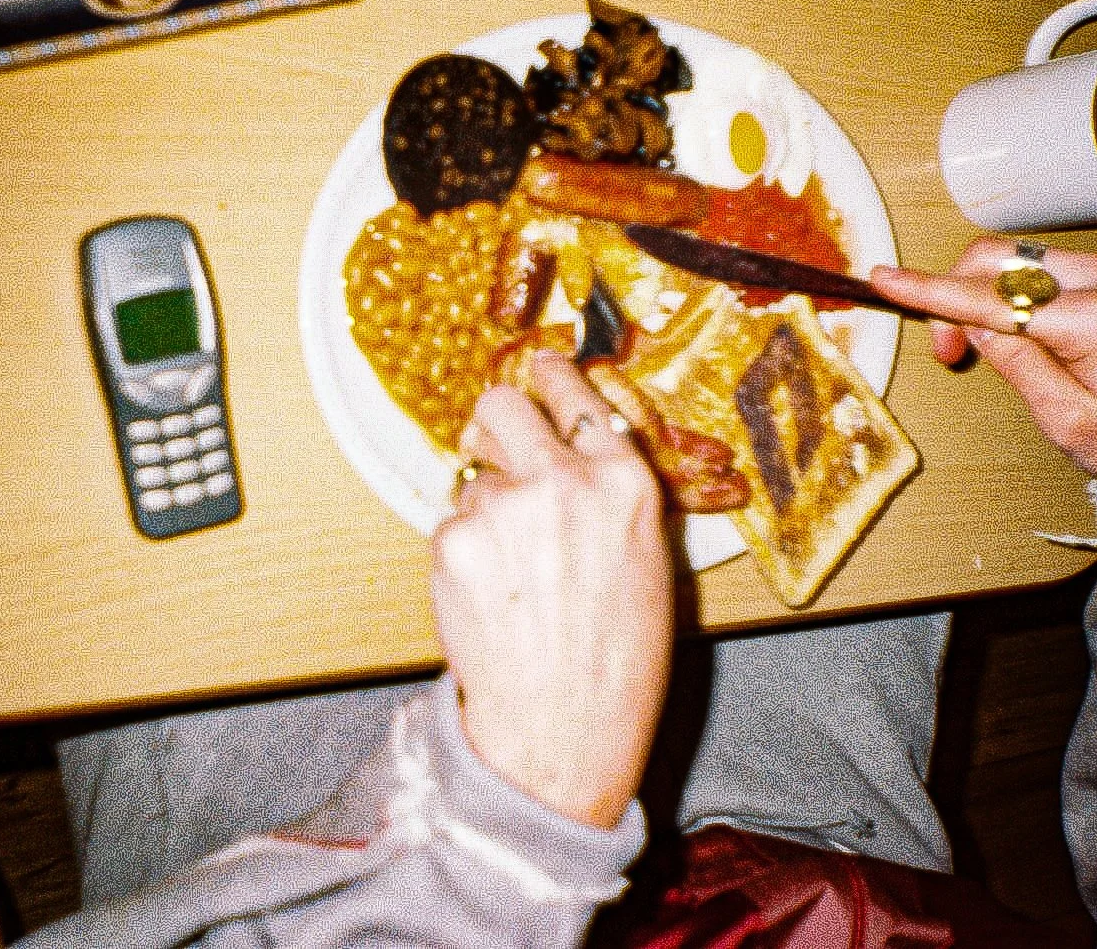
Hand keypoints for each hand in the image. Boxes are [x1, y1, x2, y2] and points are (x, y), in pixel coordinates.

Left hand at [430, 352, 673, 828]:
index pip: (575, 391)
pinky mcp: (453, 541)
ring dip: (484, 508)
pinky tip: (492, 596)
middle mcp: (562, 481)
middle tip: (496, 448)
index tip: (537, 367)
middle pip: (501, 403)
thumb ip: (609, 491)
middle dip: (494, 420)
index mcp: (623, 480)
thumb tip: (574, 440)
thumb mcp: (646, 559)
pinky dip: (464, 550)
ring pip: (472, 475)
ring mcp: (502, 508)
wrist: (562, 729)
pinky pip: (450, 522)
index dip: (550, 377)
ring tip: (515, 573)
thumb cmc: (616, 659)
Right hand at [872, 240, 1096, 509]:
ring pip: (1008, 260)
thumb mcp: (1068, 422)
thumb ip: (1018, 366)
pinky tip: (1002, 331)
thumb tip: (970, 324)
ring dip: (974, 295)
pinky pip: (1031, 268)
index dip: (930, 290)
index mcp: (1095, 319)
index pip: (991, 296)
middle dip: (952, 297)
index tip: (885, 279)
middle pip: (994, 261)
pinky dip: (1000, 293)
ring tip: (970, 346)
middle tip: (946, 352)